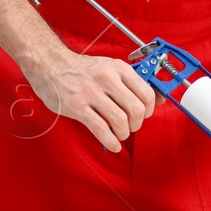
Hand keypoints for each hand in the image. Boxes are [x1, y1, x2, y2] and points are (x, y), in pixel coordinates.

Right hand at [22, 50, 155, 151]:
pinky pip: (101, 129)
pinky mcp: (77, 106)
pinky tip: (113, 144)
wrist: (51, 65)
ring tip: (120, 134)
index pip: (146, 93)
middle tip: (131, 126)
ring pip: (120, 121)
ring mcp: (91, 93)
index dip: (149, 109)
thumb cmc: (83, 69)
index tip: (144, 114)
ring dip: (124, 133)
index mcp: (118, 68)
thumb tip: (159, 99)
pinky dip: (111, 141)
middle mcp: (107, 79)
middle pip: (136, 109)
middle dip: (137, 124)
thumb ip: (133, 82)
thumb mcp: (111, 68)